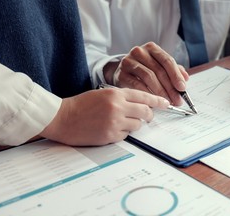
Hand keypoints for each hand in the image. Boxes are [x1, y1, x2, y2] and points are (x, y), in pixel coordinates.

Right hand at [40, 88, 169, 145]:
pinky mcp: (110, 135)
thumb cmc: (81, 105)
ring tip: (120, 122)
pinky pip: (126, 135)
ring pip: (137, 125)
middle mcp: (117, 107)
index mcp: (116, 94)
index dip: (157, 101)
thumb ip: (122, 98)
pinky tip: (111, 129)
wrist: (62, 118)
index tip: (166, 103)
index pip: (144, 96)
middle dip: (149, 115)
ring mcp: (114, 122)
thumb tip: (142, 105)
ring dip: (134, 124)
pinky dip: (123, 133)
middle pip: (146, 112)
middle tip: (148, 117)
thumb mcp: (103, 94)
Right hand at [108, 42, 188, 105]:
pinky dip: (147, 94)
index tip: (182, 88)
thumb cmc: (143, 68)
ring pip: (148, 77)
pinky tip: (153, 101)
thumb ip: (173, 70)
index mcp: (151, 48)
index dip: (176, 75)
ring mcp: (128, 62)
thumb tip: (185, 78)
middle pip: (158, 70)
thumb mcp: (159, 66)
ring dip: (160, 92)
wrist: (121, 70)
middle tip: (177, 100)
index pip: (167, 60)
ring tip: (167, 102)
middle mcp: (139, 52)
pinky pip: (137, 85)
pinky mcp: (121, 73)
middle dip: (170, 87)